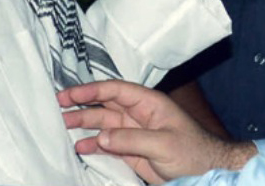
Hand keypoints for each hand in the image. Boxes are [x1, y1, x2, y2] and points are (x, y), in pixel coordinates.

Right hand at [59, 80, 256, 183]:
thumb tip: (101, 137)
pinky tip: (79, 147)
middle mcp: (139, 115)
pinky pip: (107, 145)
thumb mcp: (164, 144)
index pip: (115, 91)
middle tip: (57, 106)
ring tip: (62, 126)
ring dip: (83, 125)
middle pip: (105, 105)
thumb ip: (132, 139)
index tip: (69, 93)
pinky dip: (93, 145)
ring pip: (103, 125)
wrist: (207, 174)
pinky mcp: (132, 152)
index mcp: (149, 104)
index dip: (92, 90)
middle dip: (82, 105)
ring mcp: (134, 134)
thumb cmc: (194, 153)